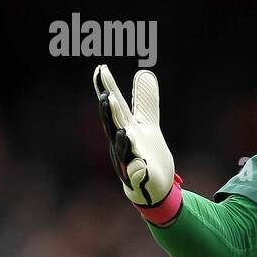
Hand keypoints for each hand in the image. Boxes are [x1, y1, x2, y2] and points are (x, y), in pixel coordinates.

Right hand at [93, 65, 176, 208]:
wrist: (155, 187)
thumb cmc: (147, 154)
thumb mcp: (148, 124)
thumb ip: (145, 100)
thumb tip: (144, 72)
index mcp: (125, 128)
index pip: (114, 107)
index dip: (107, 89)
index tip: (101, 69)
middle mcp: (123, 144)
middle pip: (114, 127)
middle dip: (110, 114)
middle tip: (109, 96)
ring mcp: (130, 162)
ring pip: (124, 151)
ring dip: (123, 141)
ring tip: (125, 130)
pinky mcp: (141, 179)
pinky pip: (138, 175)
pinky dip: (138, 169)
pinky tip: (140, 164)